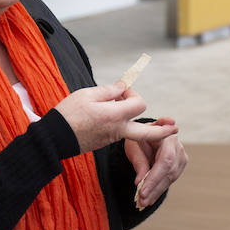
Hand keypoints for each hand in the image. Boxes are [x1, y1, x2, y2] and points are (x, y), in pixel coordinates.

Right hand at [55, 82, 176, 153]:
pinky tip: (117, 117)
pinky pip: (121, 134)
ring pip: (135, 134)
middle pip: (148, 133)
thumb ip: (110, 91)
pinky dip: (125, 126)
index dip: (134, 94)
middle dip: (163, 130)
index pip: (139, 105)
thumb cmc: (68, 113)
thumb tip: (124, 86)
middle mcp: (117, 130)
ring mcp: (112, 139)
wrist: (54, 138)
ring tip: (155, 123)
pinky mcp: (105, 143)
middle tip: (176, 128)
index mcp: (114, 115)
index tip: (123, 91)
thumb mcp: (87, 94)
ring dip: (141, 124)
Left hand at [124, 120, 186, 209]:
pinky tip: (150, 198)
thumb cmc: (140, 137)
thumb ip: (139, 162)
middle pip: (169, 172)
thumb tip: (139, 182)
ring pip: (171, 179)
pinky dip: (159, 189)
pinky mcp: (179, 165)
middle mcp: (178, 147)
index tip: (143, 192)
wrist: (147, 135)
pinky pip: (170, 180)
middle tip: (141, 201)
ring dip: (156, 192)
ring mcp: (181, 157)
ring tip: (143, 202)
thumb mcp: (134, 146)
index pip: (165, 161)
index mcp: (168, 136)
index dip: (154, 178)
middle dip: (154, 188)